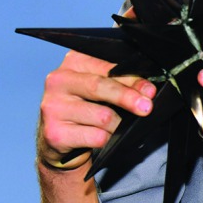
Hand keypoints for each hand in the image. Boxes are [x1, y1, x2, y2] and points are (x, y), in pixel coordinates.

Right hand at [37, 49, 154, 170]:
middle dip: (128, 98)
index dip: (131, 80)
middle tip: (146, 107)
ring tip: (118, 127)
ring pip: (102, 116)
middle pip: (100, 87)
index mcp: (73, 62)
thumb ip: (119, 83)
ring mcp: (53, 107)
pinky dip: (107, 139)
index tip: (150, 91)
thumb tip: (146, 91)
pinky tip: (104, 138)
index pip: (107, 68)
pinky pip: (95, 136)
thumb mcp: (99, 89)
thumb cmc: (85, 107)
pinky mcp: (54, 133)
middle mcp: (58, 81)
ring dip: (118, 125)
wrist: (58, 139)